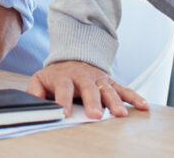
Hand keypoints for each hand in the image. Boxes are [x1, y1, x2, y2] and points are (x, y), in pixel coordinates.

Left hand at [27, 60, 147, 118]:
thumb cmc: (57, 76)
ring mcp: (99, 79)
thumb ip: (34, 92)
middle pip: (88, 89)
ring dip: (114, 102)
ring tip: (120, 114)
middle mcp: (83, 77)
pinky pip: (124, 89)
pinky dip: (134, 97)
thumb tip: (30, 104)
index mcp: (64, 77)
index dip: (63, 101)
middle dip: (93, 102)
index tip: (65, 113)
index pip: (63, 88)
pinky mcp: (110, 82)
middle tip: (95, 115)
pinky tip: (143, 106)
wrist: (73, 57)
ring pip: (108, 90)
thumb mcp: (40, 80)